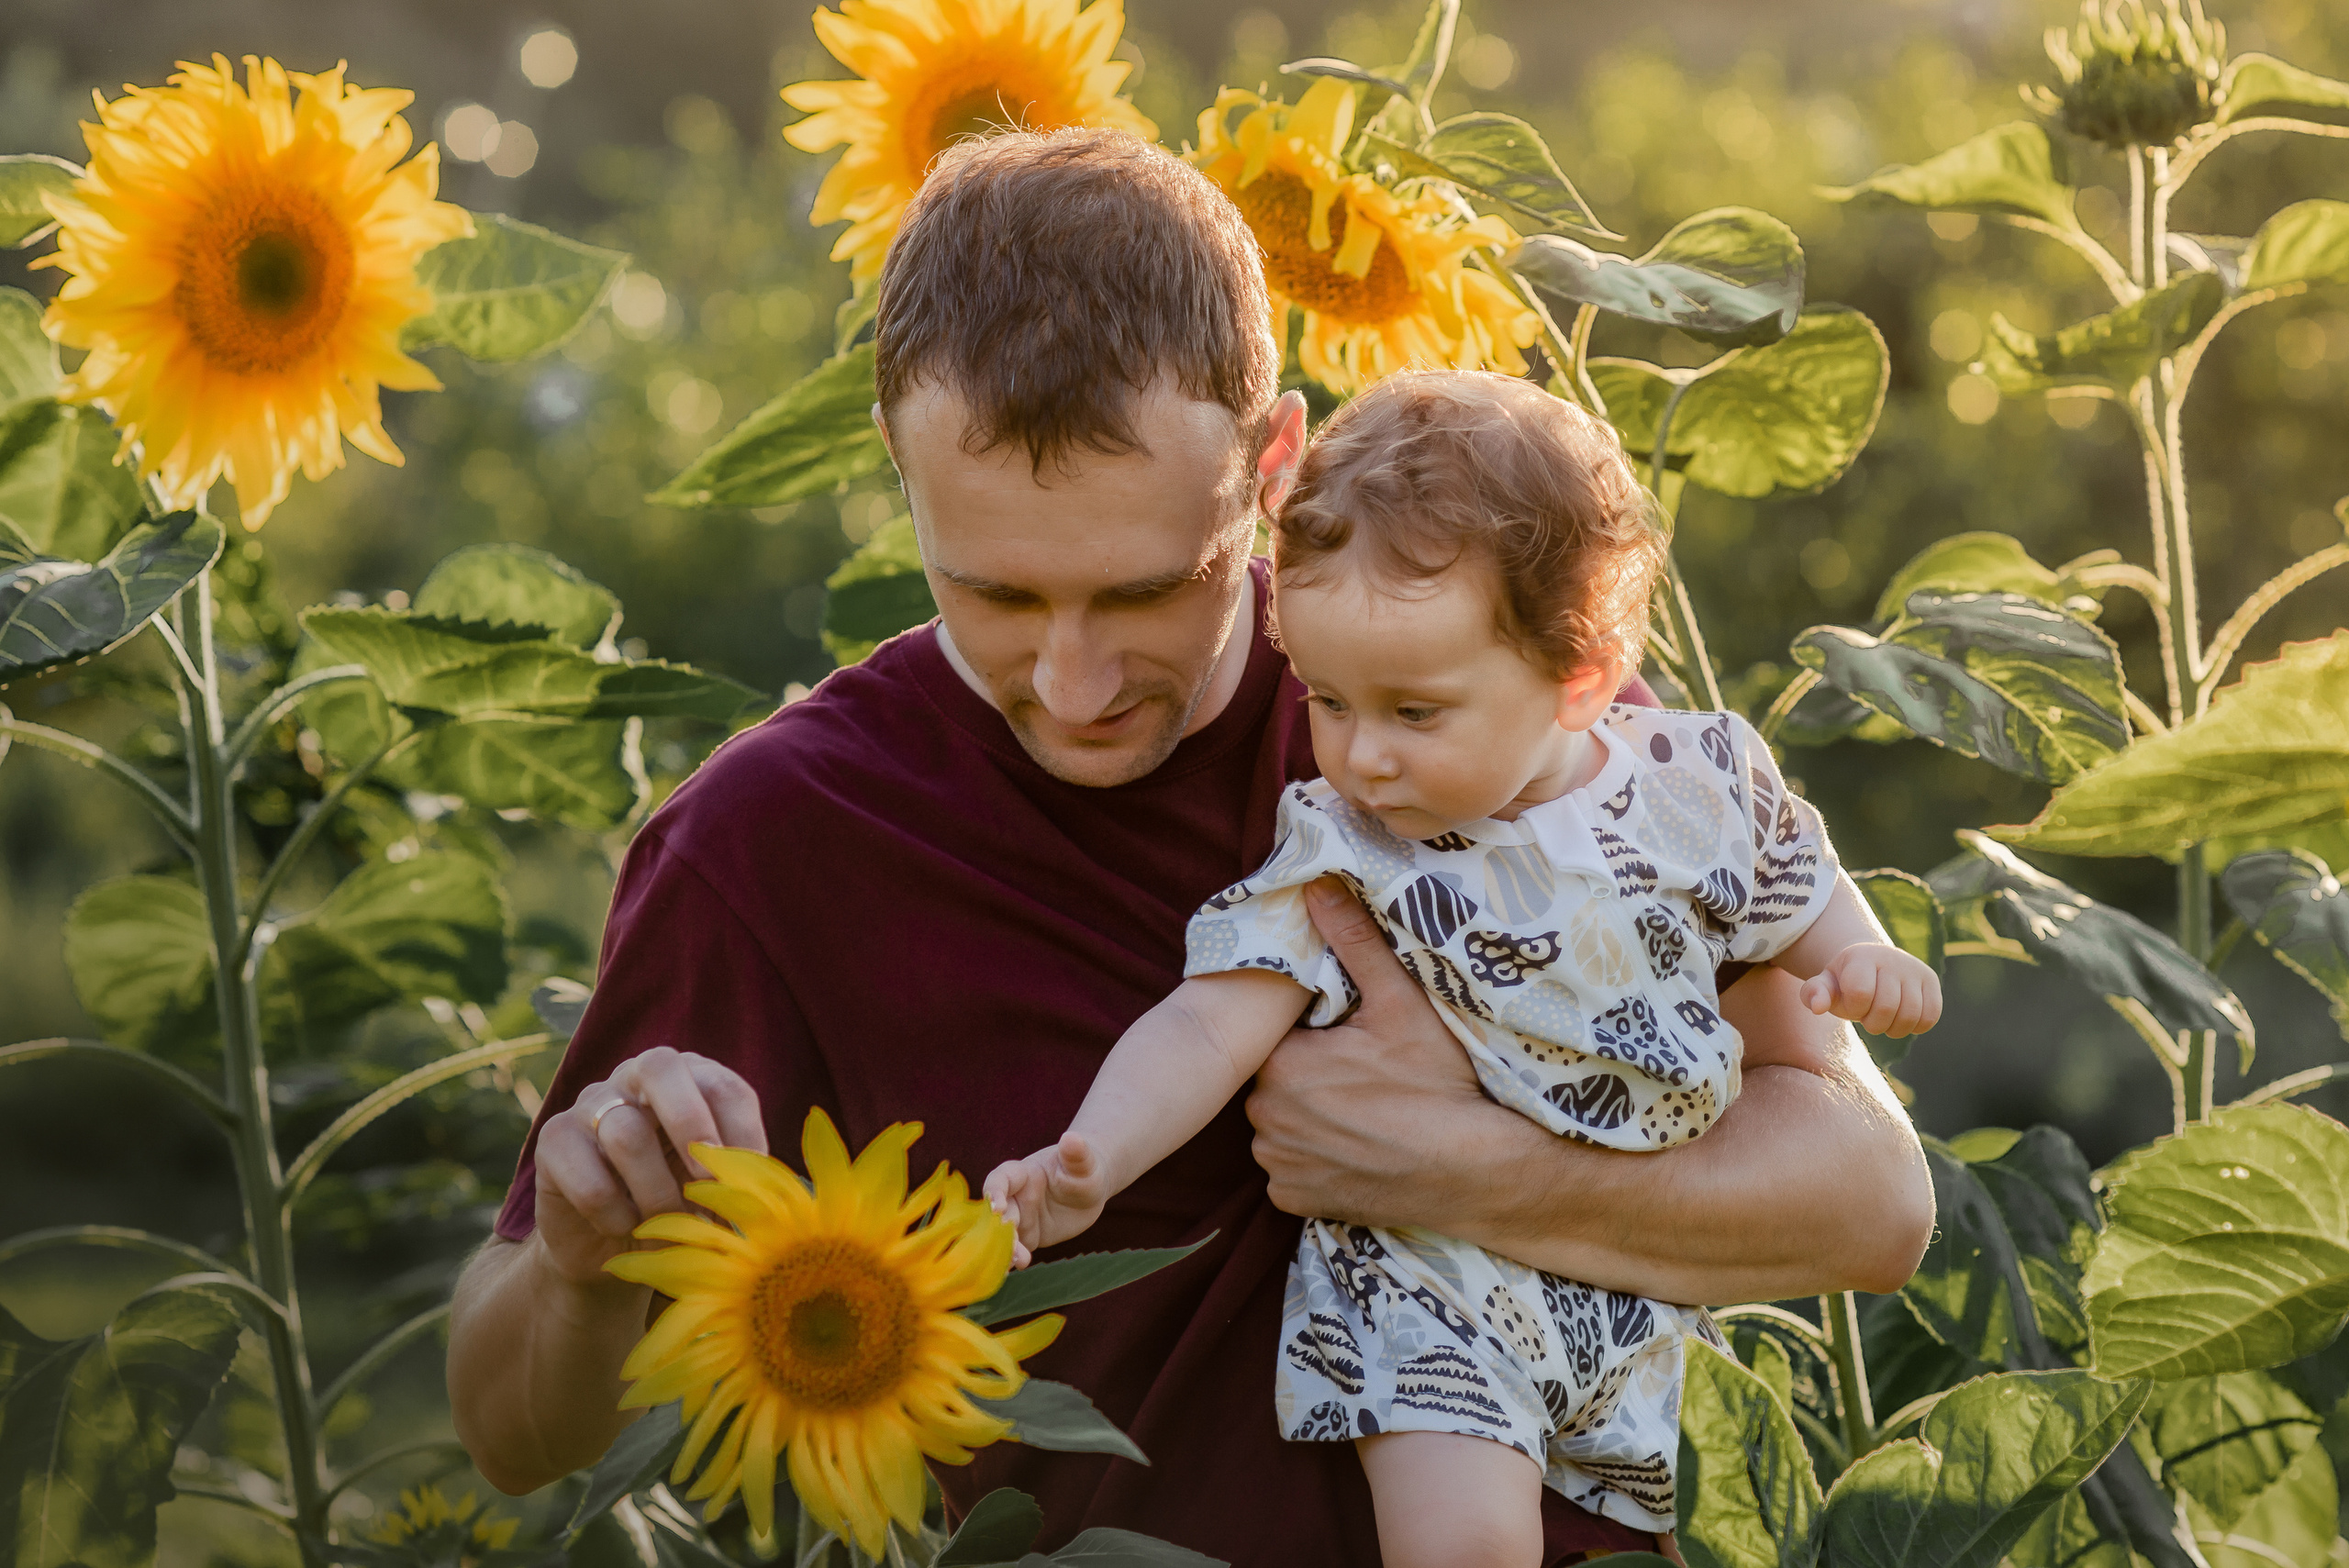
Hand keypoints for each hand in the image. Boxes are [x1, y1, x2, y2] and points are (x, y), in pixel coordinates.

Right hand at [530, 1046, 767, 1288]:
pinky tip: (625, 1227)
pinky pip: (589, 1178)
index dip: (742, 1132)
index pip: (722, 1085)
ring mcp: (589, 1104)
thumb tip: (765, 1183)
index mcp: (686, 1077)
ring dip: (657, 1193)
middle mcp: (634, 1076)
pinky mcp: (553, 1141)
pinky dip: (616, 1215)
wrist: (604, 1244)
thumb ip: (735, 1172)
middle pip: (660, 1067)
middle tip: (707, 1185)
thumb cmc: (673, 1202)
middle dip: (691, 1124)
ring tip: (670, 1227)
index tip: (749, 1182)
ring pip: (626, 1133)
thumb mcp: (711, 1184)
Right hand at [983, 1133, 1108, 1267]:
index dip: (994, 1193)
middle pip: (998, 1214)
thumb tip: (1072, 1138)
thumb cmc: (1085, 1169)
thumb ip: (1076, 1153)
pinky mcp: (1027, 1237)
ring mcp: (1019, 1218)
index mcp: (1023, 1174)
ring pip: (1002, 1235)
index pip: (1000, 1180)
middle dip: (1000, 1230)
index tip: (997, 1209)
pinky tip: (1012, 1272)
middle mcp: (1015, 1197)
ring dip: (1004, 1249)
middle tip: (1012, 1245)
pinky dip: (1009, 1261)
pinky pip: (1014, 1250)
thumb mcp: (1084, 1164)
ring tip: (1020, 1261)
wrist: (1089, 1188)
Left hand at [1246, 877, 1490, 1226]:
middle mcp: (1264, 1117)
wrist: (1473, 1170)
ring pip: (1279, 1125)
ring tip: (1361, 1114)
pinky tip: (1353, 1150)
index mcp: (1280, 1063)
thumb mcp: (1399, 1003)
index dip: (1313, 1036)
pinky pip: (1290, 1170)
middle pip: (1276, 1081)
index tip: (1350, 1042)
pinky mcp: (1293, 1200)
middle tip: (1362, 1077)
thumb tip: (1316, 885)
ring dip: (1306, 1119)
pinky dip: (1312, 1162)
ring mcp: (1277, 1163)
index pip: (1278, 1036)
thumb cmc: (1437, 1085)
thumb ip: (1352, 941)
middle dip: (1307, 1075)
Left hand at [1797, 943, 1942, 1037]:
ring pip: (1910, 1015)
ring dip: (1893, 1028)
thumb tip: (1817, 1007)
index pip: (1860, 992)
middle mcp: (1891, 958)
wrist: (1872, 964)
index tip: (1852, 1004)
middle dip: (1872, 1023)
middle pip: (1886, 1008)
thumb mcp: (1824, 985)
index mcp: (1861, 956)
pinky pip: (1930, 1017)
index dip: (1855, 1008)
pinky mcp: (1931, 980)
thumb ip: (1814, 994)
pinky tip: (1901, 1018)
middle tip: (1868, 1015)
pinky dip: (1915, 1026)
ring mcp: (1914, 968)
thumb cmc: (1844, 981)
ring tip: (1884, 1018)